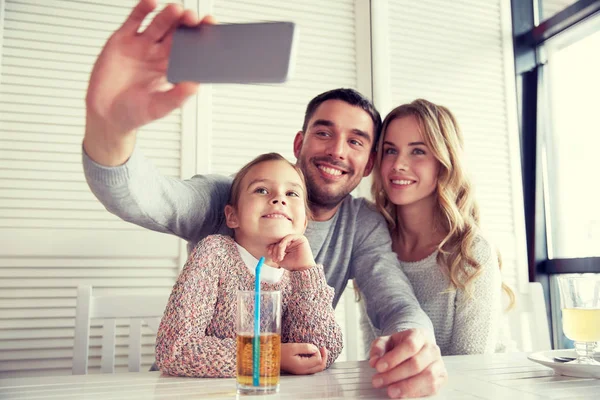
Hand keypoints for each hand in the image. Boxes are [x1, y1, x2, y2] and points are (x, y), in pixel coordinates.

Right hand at [83, 0, 214, 165]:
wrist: (105, 114)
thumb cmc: (134, 113)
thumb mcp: (159, 108)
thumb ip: (176, 97)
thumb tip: (195, 86)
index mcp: (172, 69)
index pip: (190, 49)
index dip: (200, 38)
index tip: (210, 29)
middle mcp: (158, 54)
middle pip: (176, 33)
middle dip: (186, 24)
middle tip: (193, 18)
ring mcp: (141, 45)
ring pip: (159, 24)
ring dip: (169, 16)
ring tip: (176, 10)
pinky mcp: (122, 39)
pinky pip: (135, 20)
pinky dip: (142, 10)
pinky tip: (151, 3)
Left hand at [267, 234, 314, 271]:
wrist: (302, 269)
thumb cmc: (292, 265)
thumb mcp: (280, 258)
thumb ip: (275, 252)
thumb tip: (268, 247)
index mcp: (288, 245)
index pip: (277, 242)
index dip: (271, 247)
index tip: (269, 253)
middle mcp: (292, 241)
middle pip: (279, 240)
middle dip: (274, 249)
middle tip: (274, 259)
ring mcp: (296, 239)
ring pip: (282, 240)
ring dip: (278, 249)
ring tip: (279, 259)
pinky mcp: (300, 238)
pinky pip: (287, 238)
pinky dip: (282, 245)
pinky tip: (282, 254)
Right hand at [280, 343, 327, 374]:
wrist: (271, 358)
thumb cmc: (280, 352)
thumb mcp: (293, 347)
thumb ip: (306, 348)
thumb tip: (316, 349)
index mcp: (302, 366)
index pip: (318, 360)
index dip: (318, 352)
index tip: (313, 345)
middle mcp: (303, 371)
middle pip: (320, 367)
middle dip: (324, 357)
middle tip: (323, 348)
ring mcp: (302, 371)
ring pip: (317, 368)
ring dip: (320, 359)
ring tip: (320, 350)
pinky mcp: (300, 370)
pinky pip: (312, 367)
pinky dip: (316, 361)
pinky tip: (313, 354)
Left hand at [368, 329, 446, 397]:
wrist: (418, 347)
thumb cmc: (401, 345)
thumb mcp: (387, 341)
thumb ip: (378, 348)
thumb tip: (375, 361)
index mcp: (419, 335)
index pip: (409, 346)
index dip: (394, 358)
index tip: (379, 367)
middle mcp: (432, 349)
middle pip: (416, 363)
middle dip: (395, 375)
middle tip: (378, 381)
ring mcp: (439, 363)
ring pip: (427, 377)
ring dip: (406, 387)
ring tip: (390, 391)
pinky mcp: (442, 377)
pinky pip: (432, 387)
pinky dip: (416, 393)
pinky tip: (402, 395)